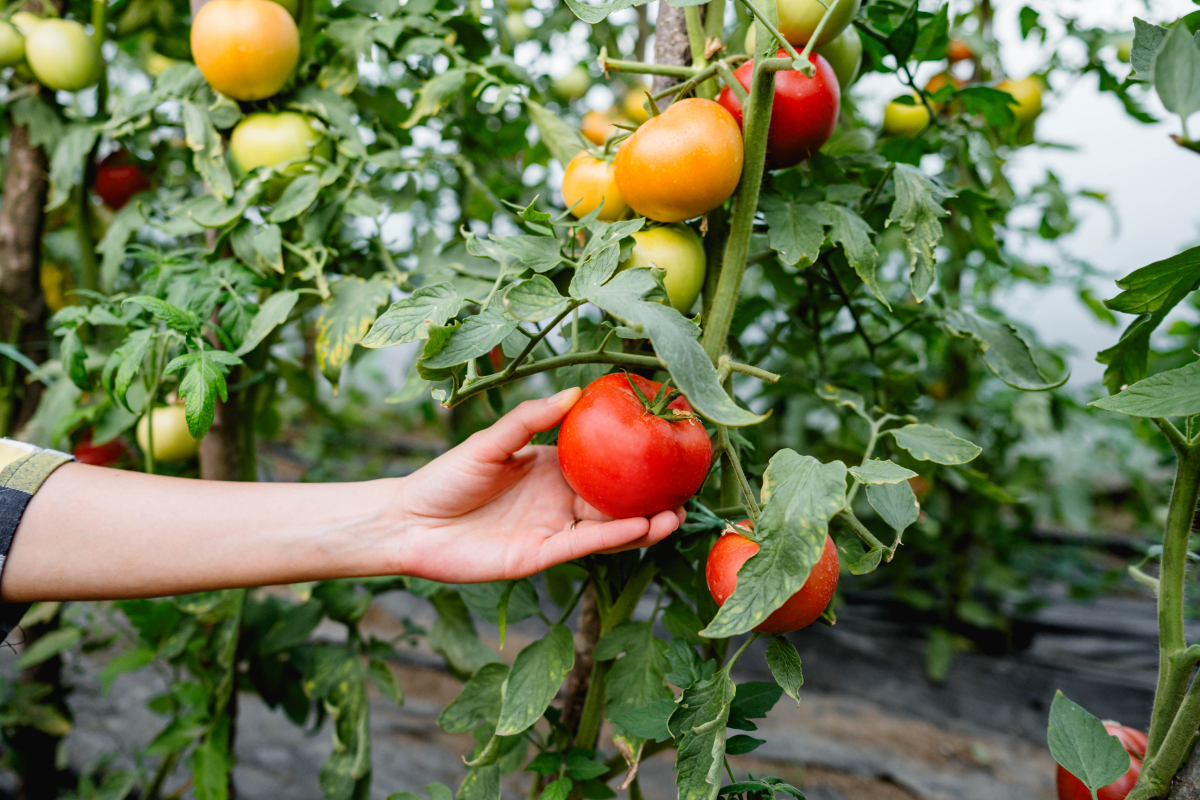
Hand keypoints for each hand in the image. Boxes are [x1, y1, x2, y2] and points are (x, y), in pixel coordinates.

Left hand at [390, 388, 685, 582]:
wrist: (409, 522)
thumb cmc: (444, 477)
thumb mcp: (490, 441)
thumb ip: (530, 420)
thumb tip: (575, 392)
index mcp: (551, 468)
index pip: (602, 461)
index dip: (633, 456)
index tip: (666, 442)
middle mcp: (559, 499)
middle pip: (615, 499)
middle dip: (651, 495)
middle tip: (686, 486)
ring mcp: (552, 529)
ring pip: (608, 528)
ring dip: (643, 524)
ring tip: (676, 514)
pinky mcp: (541, 556)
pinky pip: (584, 546)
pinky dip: (613, 539)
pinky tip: (640, 528)